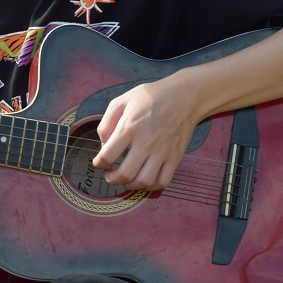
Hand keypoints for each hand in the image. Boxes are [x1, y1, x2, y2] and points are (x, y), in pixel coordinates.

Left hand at [92, 73, 204, 191]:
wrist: (183, 96)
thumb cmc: (150, 97)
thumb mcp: (121, 100)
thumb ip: (106, 122)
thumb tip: (103, 144)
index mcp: (130, 127)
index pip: (108, 156)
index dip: (99, 163)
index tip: (99, 162)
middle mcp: (146, 142)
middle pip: (125, 174)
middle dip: (112, 179)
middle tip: (110, 175)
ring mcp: (163, 152)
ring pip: (144, 181)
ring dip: (130, 185)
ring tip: (126, 178)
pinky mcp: (175, 157)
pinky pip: (163, 181)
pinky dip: (151, 186)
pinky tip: (144, 179)